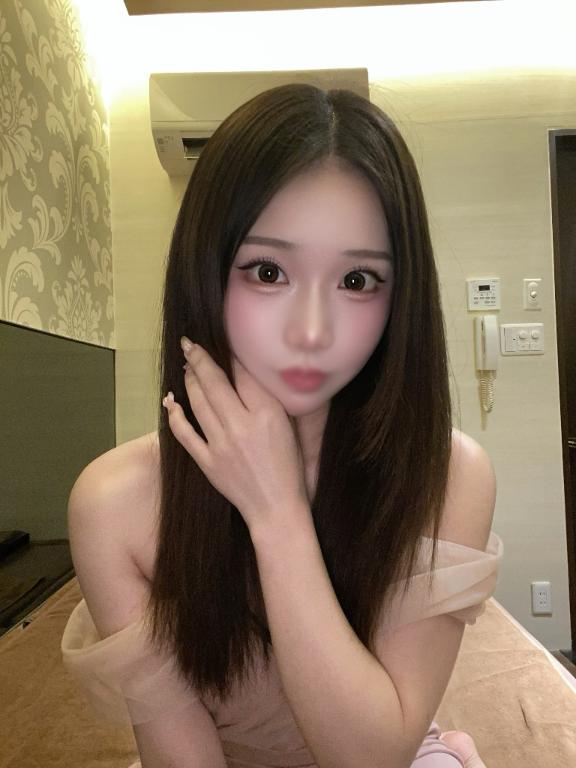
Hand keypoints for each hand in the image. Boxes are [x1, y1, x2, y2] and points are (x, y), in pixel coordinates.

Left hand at [163, 340, 308, 533]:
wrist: (276, 509)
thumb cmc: (289, 468)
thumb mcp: (288, 428)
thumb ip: (268, 401)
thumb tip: (246, 375)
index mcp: (267, 414)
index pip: (242, 374)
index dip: (228, 354)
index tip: (219, 341)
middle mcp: (241, 426)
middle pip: (213, 383)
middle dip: (199, 358)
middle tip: (189, 344)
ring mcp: (221, 445)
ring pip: (197, 403)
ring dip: (189, 381)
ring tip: (186, 366)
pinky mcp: (207, 462)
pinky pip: (184, 434)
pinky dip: (175, 415)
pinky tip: (171, 401)